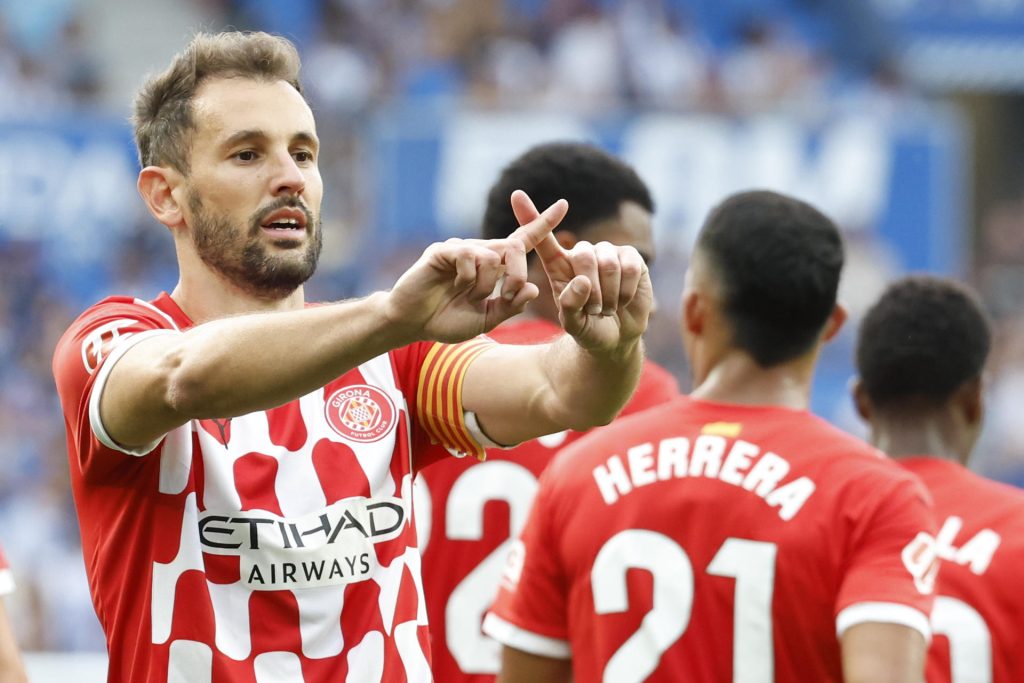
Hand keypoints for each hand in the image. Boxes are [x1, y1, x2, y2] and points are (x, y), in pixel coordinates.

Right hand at [386, 196, 568, 342]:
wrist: (413, 324)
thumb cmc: (447, 321)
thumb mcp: (487, 319)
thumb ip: (511, 306)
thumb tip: (534, 288)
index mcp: (493, 266)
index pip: (521, 240)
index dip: (542, 223)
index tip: (564, 204)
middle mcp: (479, 252)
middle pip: (514, 247)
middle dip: (517, 274)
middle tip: (507, 295)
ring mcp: (461, 249)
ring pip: (492, 256)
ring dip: (486, 285)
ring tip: (469, 296)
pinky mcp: (442, 250)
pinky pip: (468, 255)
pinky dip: (467, 277)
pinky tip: (454, 286)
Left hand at [510, 190, 652, 354]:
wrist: (617, 337)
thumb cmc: (588, 328)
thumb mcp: (572, 324)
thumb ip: (570, 306)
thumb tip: (583, 281)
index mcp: (559, 266)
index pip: (543, 238)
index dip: (530, 217)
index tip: (516, 195)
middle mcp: (582, 253)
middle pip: (582, 255)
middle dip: (590, 290)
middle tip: (593, 310)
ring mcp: (608, 252)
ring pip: (607, 264)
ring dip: (608, 295)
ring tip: (606, 309)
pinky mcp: (632, 257)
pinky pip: (629, 267)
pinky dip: (626, 291)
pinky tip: (623, 301)